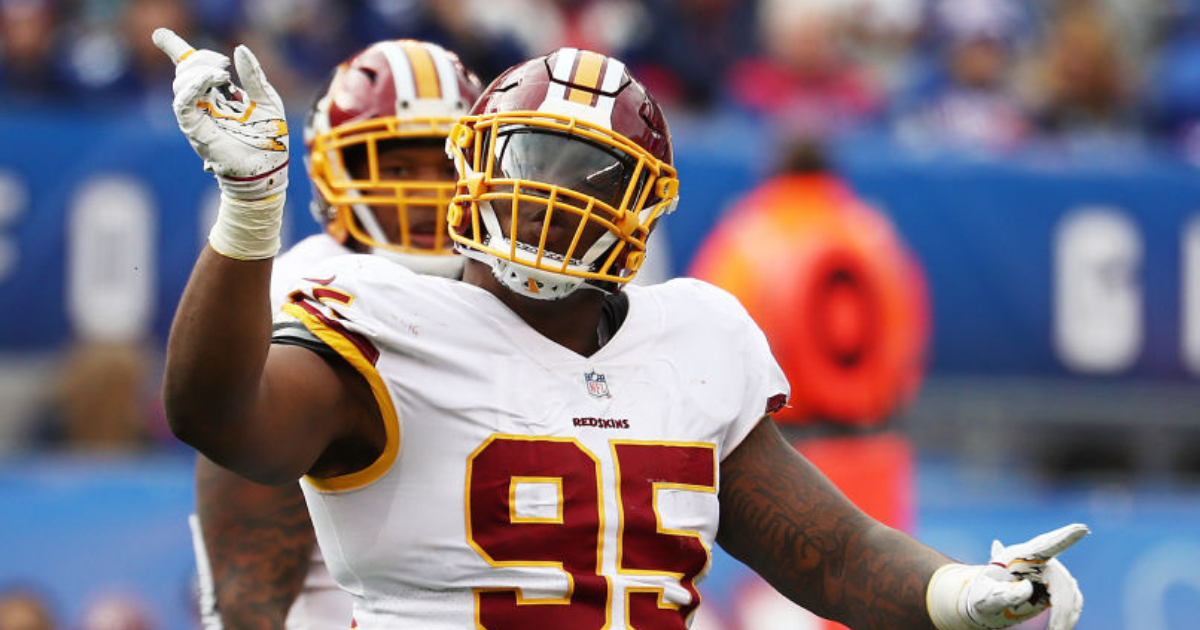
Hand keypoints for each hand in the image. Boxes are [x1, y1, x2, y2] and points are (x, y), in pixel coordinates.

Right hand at [153, 28, 288, 199]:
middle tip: (224, 64)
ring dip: (199, 71)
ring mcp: (197, 115)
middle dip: (200, 58)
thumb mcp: (266, 99)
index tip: (162, 36)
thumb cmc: (270, 137)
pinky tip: (209, 80)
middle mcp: (204, 103)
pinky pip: (182, 104)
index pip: (192, 68)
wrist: (270, 167)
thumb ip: (253, 75)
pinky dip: (191, 88)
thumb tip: (239, 49)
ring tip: (223, 74)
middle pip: (184, 71)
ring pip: (181, 84)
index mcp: (219, 94)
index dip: (175, 49)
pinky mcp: (194, 129)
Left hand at [927, 523, 1088, 629]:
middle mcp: (1038, 560)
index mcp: (1019, 556)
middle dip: (1061, 607)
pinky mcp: (1055, 586)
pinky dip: (1069, 615)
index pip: (1045, 545)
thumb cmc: (983, 597)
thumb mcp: (987, 598)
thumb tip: (1029, 588)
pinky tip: (1060, 627)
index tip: (1082, 528)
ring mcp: (1049, 572)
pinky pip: (1072, 599)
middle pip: (1060, 580)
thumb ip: (1004, 594)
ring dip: (1066, 614)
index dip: (1064, 537)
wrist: (985, 603)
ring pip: (1069, 591)